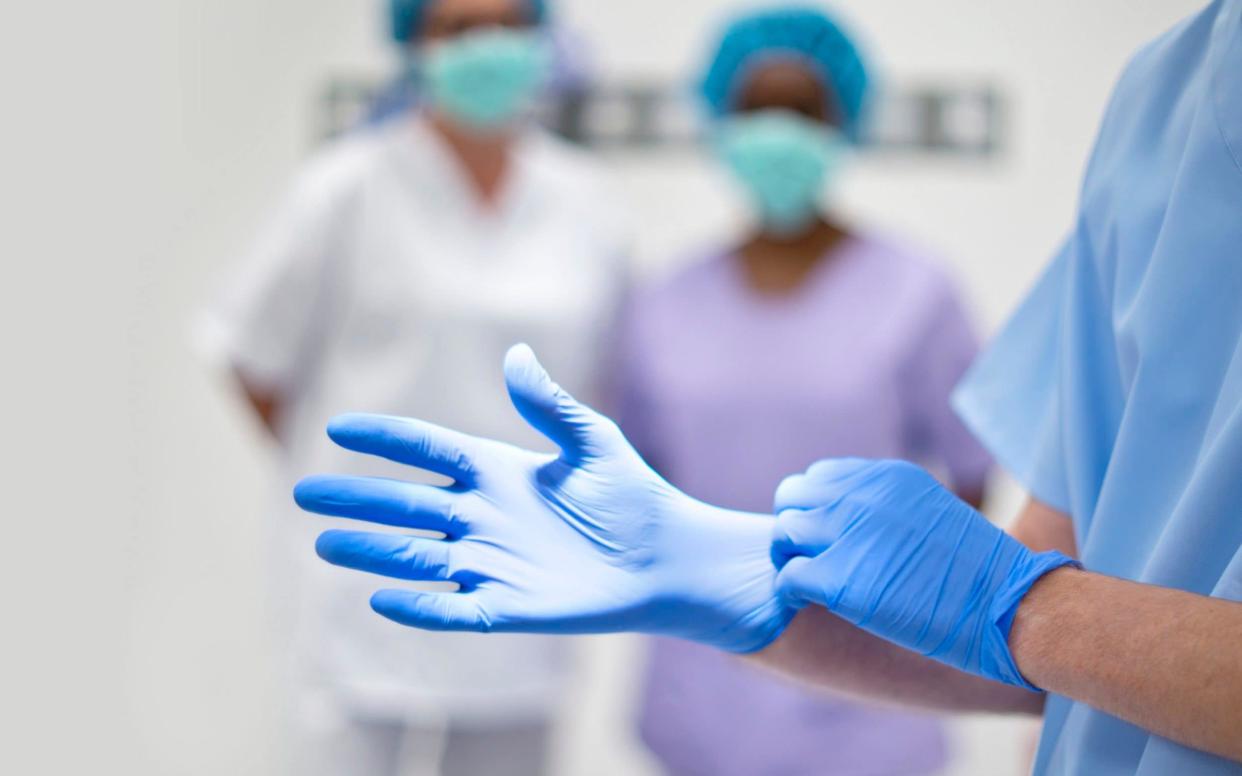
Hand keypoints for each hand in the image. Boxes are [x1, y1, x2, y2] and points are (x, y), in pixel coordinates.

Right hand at [294, 344, 791, 652]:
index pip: (427, 451)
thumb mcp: (592, 441)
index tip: (339, 428)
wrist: (667, 557)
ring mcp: (491, 564)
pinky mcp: (509, 606)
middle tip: (303, 492)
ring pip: (415, 557)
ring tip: (324, 542)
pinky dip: (419, 607)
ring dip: (371, 551)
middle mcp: (482, 518)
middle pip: (405, 505)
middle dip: (356, 499)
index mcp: (497, 472)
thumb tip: (517, 354)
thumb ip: (551, 405)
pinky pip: (454, 610)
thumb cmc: (633, 496)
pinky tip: (382, 601)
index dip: (385, 439)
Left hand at [772, 459, 1076, 687]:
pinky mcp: (837, 579)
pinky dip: (791, 591)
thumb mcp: (930, 513)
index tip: (828, 534)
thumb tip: (853, 523)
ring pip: (782, 533)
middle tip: (809, 556)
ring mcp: (847, 535)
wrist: (1007, 605)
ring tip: (809, 580)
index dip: (816, 507)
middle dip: (794, 526)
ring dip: (789, 557)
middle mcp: (861, 497)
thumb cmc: (979, 571)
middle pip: (791, 497)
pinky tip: (810, 603)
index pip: (819, 477)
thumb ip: (888, 508)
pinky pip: (786, 577)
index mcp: (885, 478)